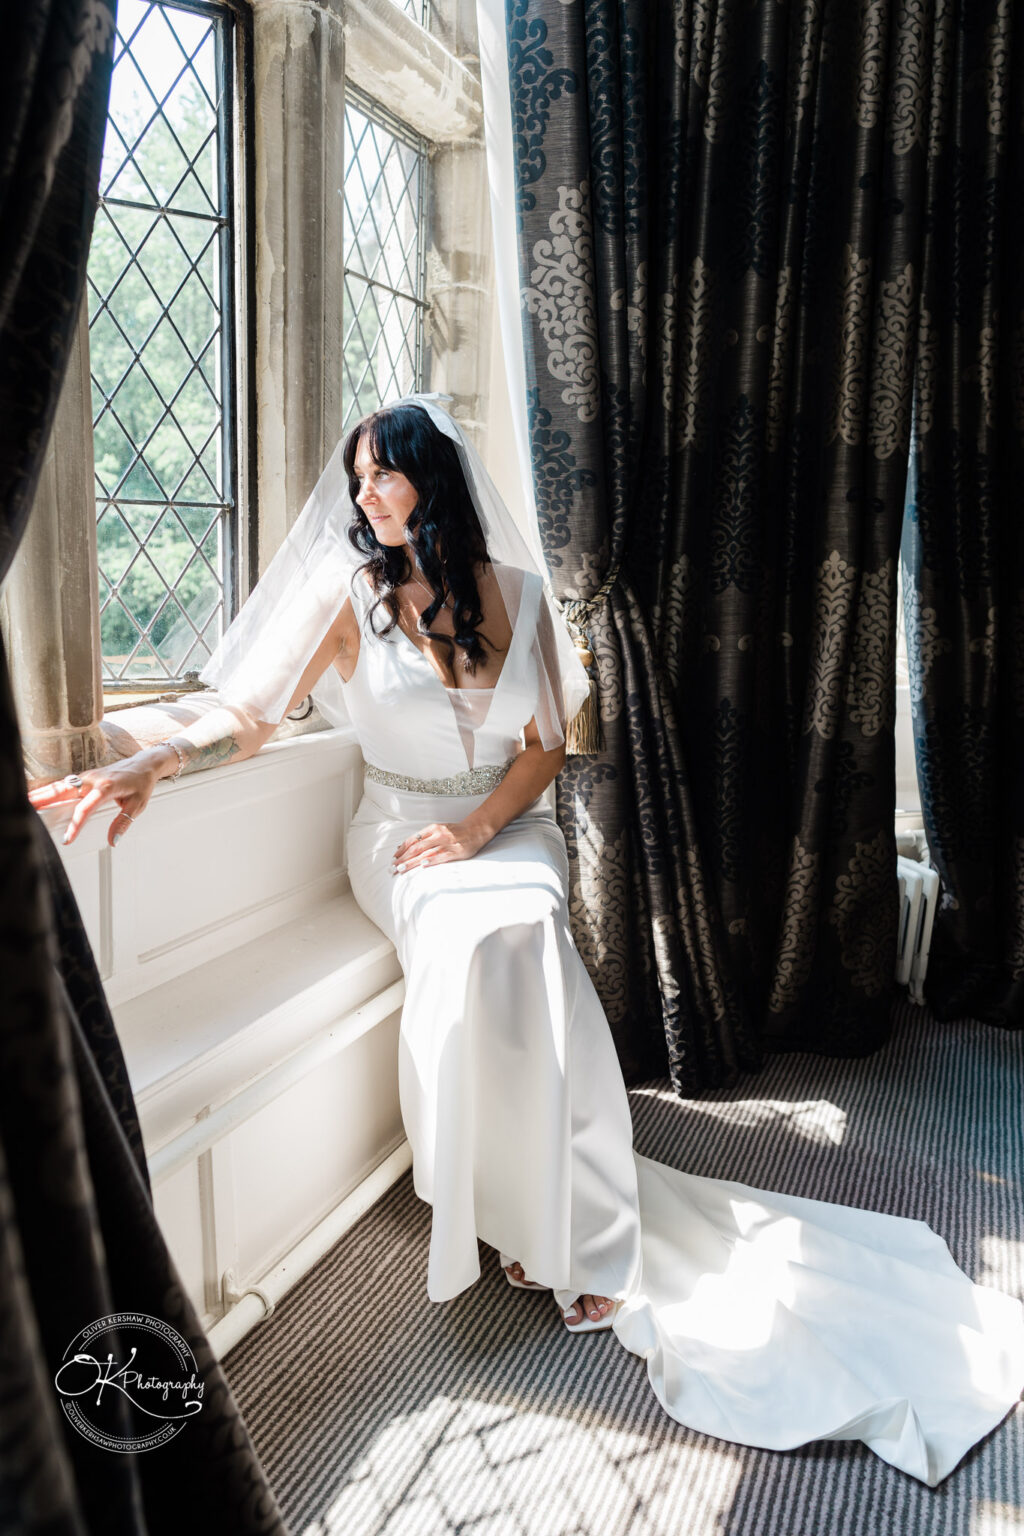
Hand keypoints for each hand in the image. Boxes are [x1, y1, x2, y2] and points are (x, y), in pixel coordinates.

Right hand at [28, 753, 163, 848]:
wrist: (144, 764)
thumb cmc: (141, 783)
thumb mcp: (138, 805)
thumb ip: (123, 823)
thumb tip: (113, 840)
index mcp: (107, 787)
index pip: (86, 808)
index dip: (75, 824)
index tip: (68, 839)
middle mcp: (94, 780)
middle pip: (65, 790)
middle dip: (45, 800)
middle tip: (29, 810)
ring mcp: (87, 777)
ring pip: (61, 785)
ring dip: (43, 793)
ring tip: (27, 803)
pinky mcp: (85, 777)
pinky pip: (65, 783)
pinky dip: (50, 790)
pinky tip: (39, 796)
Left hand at [392, 819, 488, 873]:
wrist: (476, 829)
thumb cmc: (455, 832)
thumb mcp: (438, 830)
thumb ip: (423, 837)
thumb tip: (403, 847)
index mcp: (432, 829)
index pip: (413, 840)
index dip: (401, 850)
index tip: (392, 859)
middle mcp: (438, 835)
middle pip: (416, 848)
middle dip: (402, 858)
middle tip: (392, 868)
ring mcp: (447, 843)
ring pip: (426, 853)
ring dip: (412, 862)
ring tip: (401, 869)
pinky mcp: (456, 851)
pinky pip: (442, 856)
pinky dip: (432, 860)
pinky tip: (423, 865)